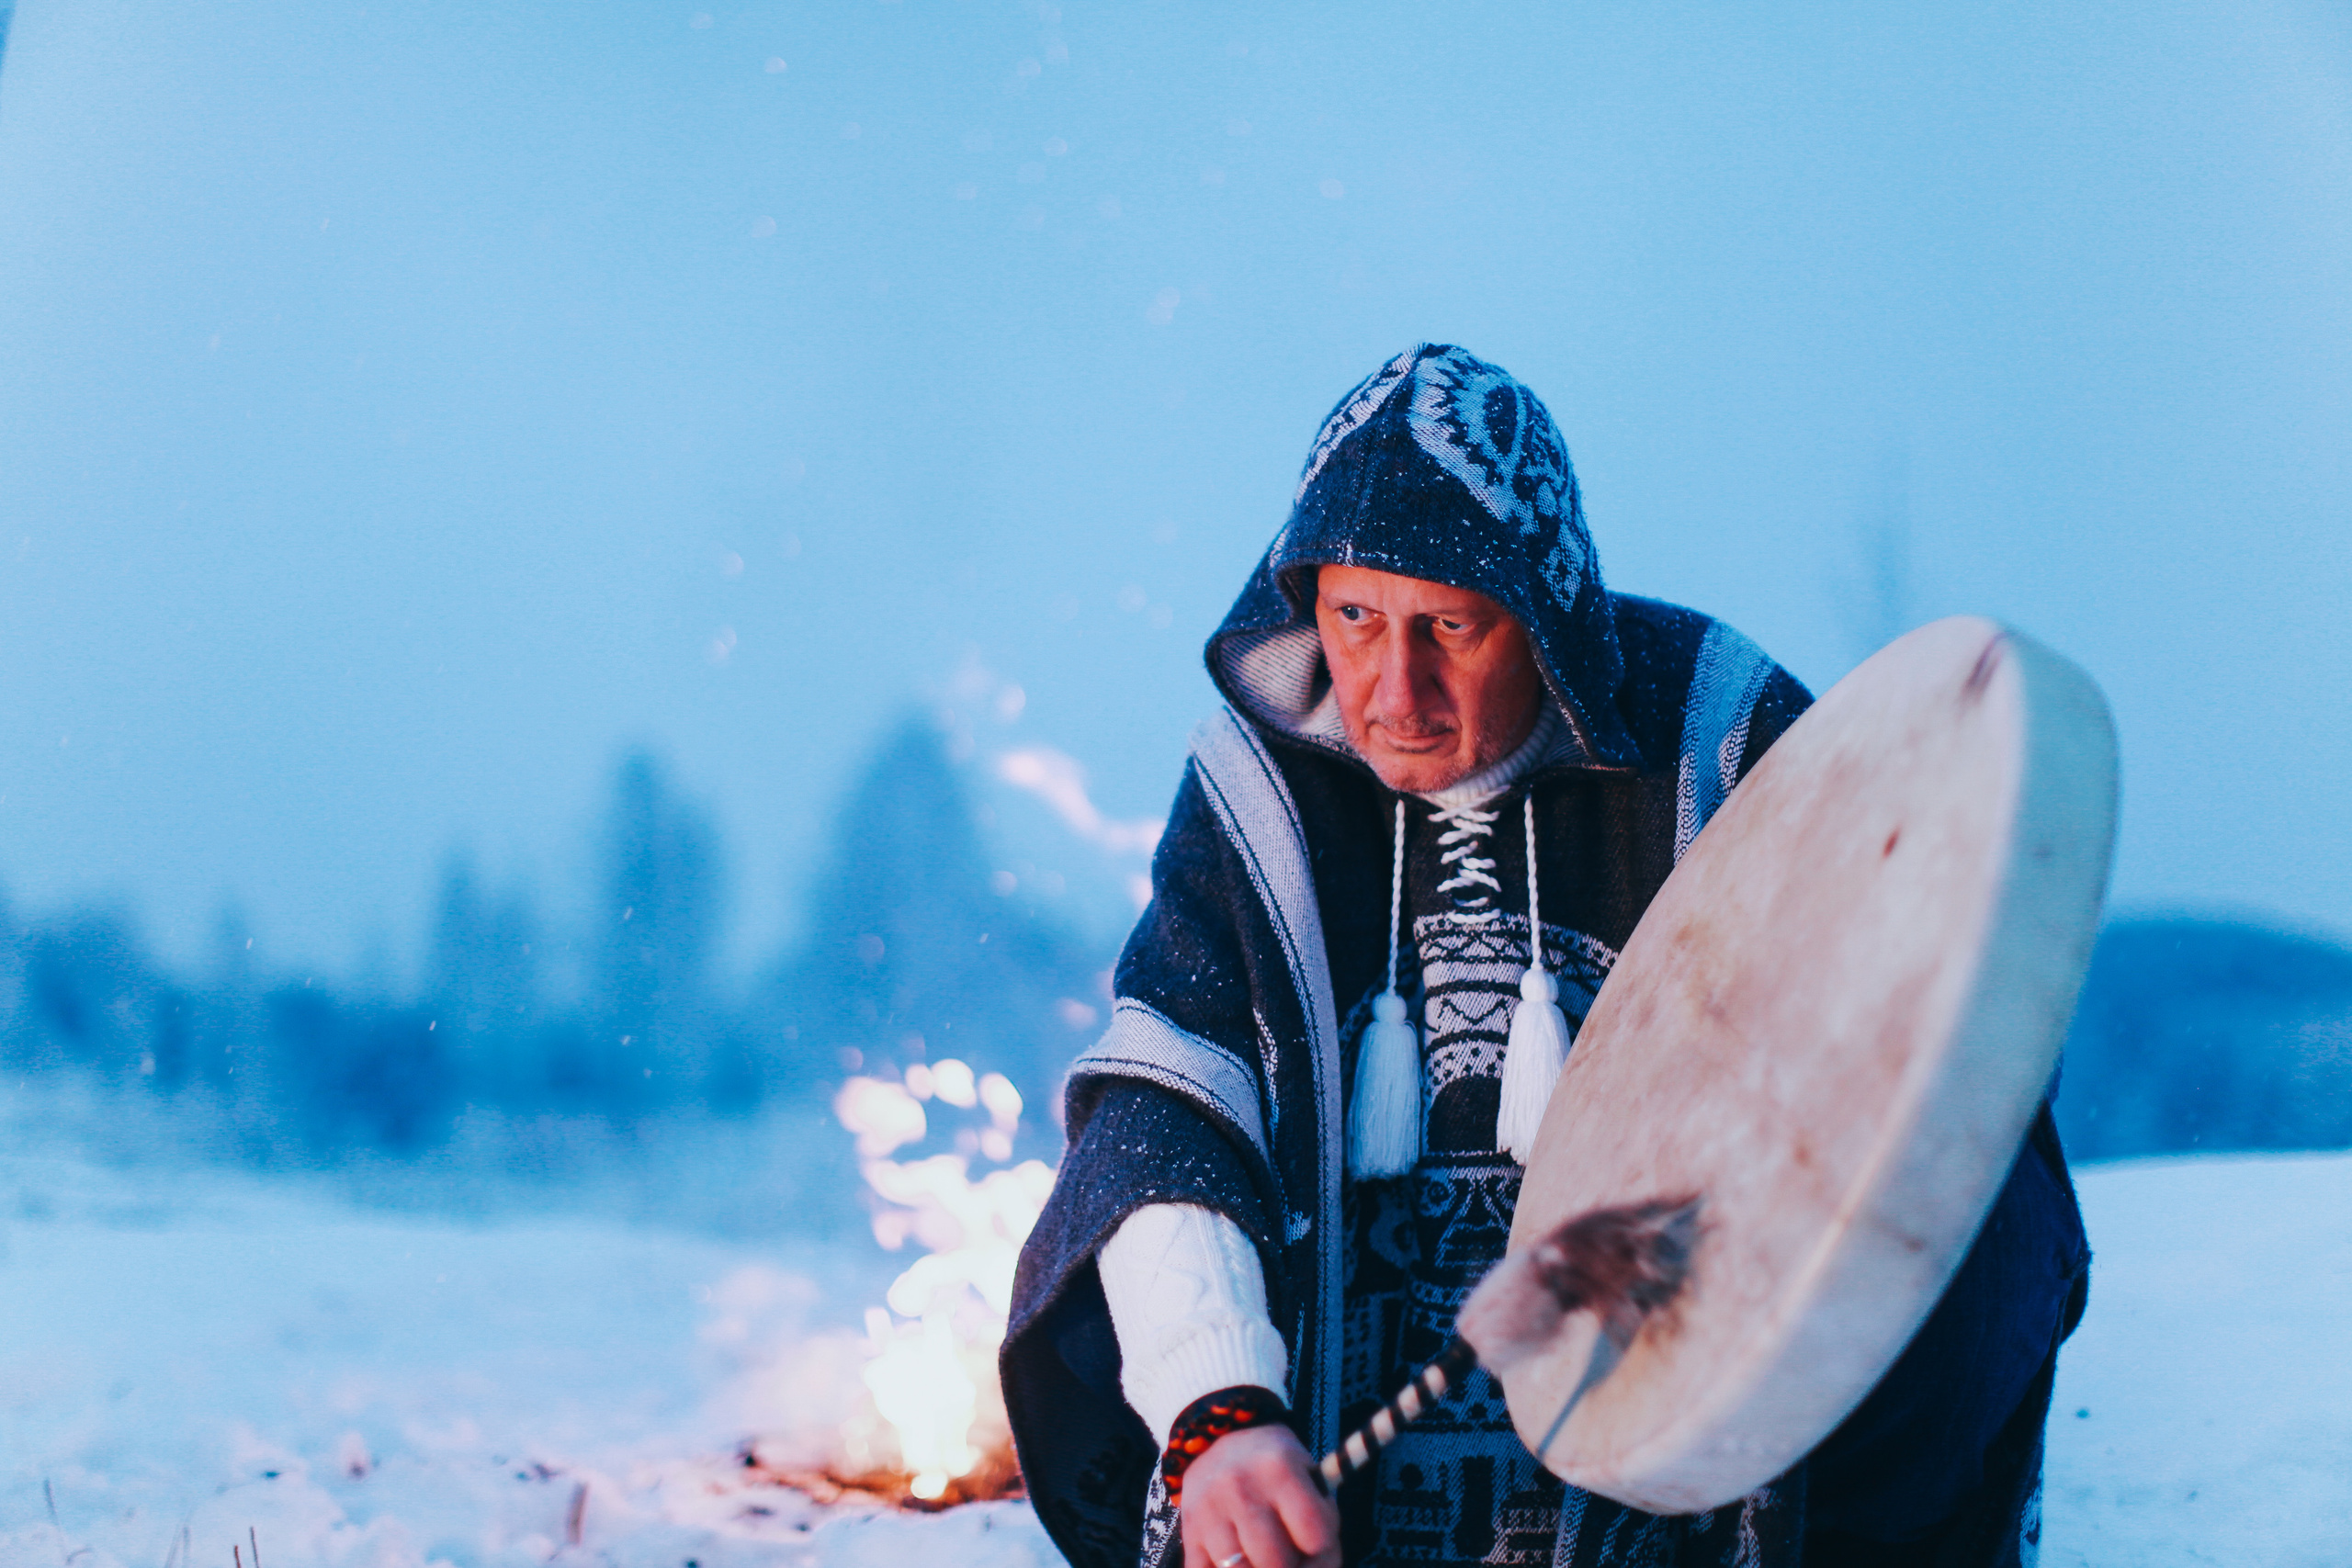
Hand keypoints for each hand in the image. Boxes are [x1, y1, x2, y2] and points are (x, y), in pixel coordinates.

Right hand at [1178, 1423, 1339, 1567]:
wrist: (1220, 1437)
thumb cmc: (1275, 1466)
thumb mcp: (1307, 1474)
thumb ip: (1321, 1520)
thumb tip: (1320, 1566)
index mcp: (1279, 1468)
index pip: (1315, 1537)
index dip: (1323, 1548)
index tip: (1316, 1540)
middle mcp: (1240, 1487)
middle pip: (1277, 1562)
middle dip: (1291, 1565)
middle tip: (1290, 1553)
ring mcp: (1209, 1509)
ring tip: (1264, 1555)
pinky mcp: (1189, 1528)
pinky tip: (1241, 1557)